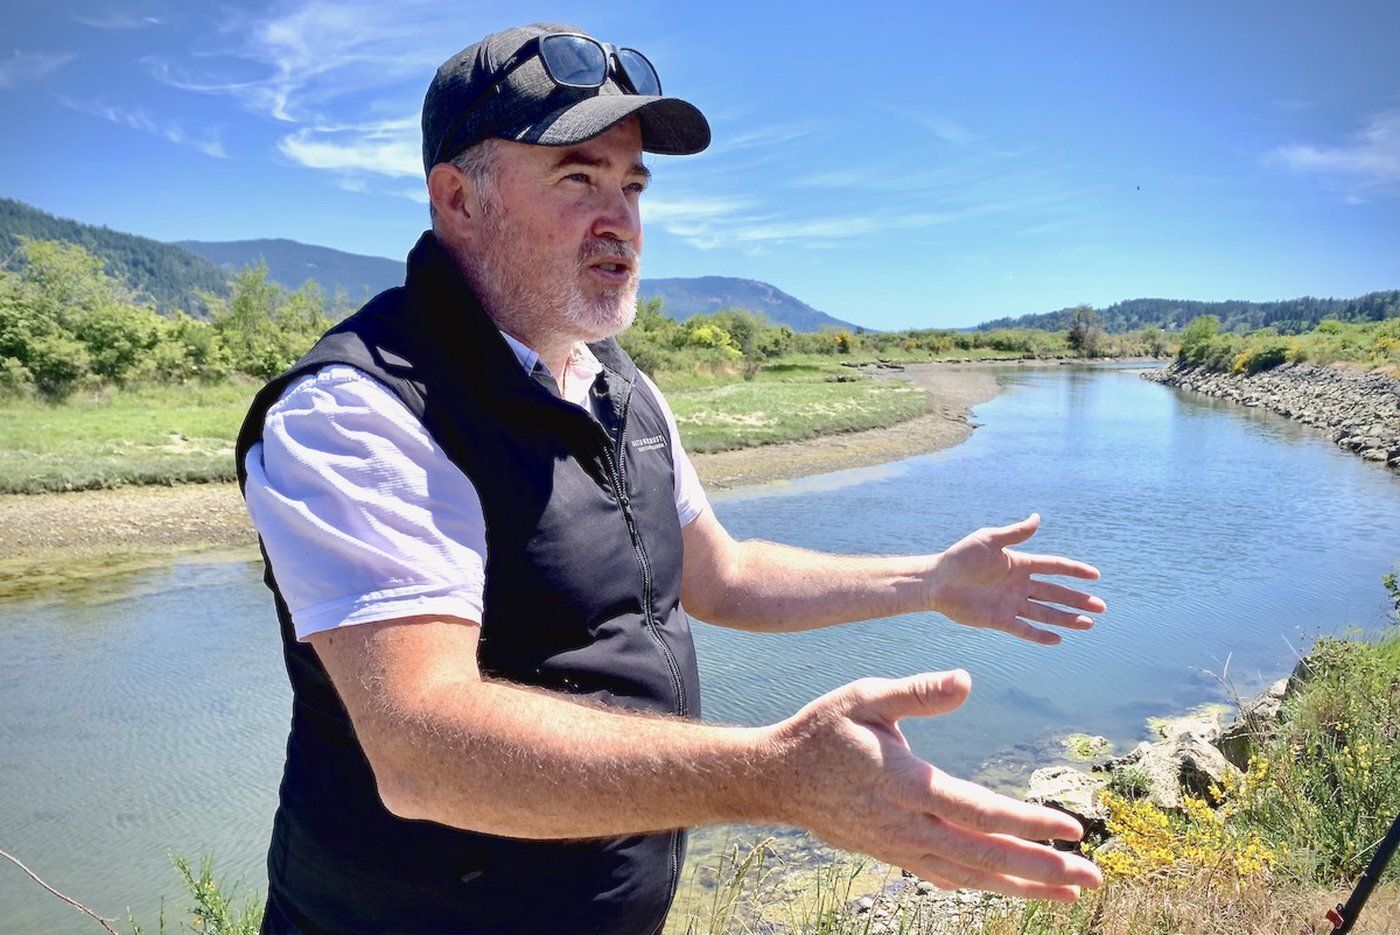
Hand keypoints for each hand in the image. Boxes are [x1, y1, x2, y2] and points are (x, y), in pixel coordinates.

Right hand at [767, 670, 1101, 901]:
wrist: (775, 779)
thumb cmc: (822, 731)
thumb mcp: (863, 697)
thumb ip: (916, 693)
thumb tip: (965, 681)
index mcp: (906, 784)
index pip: (978, 810)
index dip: (1027, 823)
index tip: (1071, 828)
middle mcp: (907, 825)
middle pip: (985, 856)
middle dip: (1042, 869)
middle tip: (1092, 876)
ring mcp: (900, 847)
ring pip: (971, 875)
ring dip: (1022, 885)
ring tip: (1069, 891)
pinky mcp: (892, 854)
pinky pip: (946, 876)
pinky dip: (983, 884)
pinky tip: (1010, 887)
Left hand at [928, 513, 1103, 644]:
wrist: (937, 580)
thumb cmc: (960, 557)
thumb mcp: (989, 539)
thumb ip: (1015, 533)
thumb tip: (1038, 518)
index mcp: (1020, 564)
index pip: (1054, 567)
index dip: (1074, 571)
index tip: (1095, 575)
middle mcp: (1019, 585)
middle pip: (1055, 593)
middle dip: (1078, 600)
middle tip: (1101, 607)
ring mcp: (1010, 603)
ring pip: (1045, 613)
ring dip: (1067, 619)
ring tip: (1089, 624)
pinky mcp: (999, 619)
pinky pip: (1024, 629)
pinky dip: (1040, 635)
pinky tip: (1058, 639)